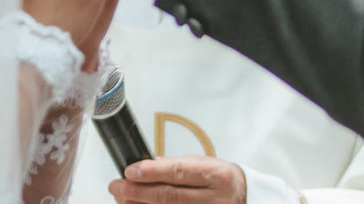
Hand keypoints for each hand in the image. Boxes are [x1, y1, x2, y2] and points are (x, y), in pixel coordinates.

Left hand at [110, 156, 246, 203]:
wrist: (246, 199)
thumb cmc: (222, 180)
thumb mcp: (205, 165)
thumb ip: (177, 166)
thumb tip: (147, 165)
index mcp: (217, 175)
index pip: (179, 172)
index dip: (152, 172)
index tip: (130, 170)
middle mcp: (214, 199)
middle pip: (169, 197)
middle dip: (138, 191)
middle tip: (117, 186)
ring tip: (122, 199)